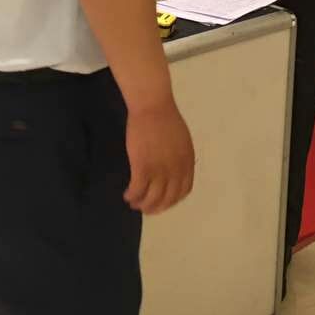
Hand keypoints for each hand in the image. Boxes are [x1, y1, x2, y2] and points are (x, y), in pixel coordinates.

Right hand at [124, 100, 194, 214]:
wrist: (153, 106)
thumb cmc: (166, 118)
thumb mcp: (182, 140)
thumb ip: (180, 157)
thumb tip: (174, 171)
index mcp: (187, 163)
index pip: (183, 191)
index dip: (172, 200)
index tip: (163, 202)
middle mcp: (176, 170)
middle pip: (167, 199)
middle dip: (156, 207)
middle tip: (146, 208)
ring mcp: (159, 170)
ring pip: (151, 199)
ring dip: (142, 205)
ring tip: (134, 202)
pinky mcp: (142, 167)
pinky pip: (137, 190)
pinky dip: (132, 196)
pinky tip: (127, 194)